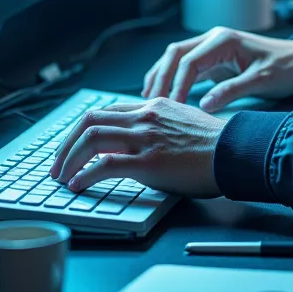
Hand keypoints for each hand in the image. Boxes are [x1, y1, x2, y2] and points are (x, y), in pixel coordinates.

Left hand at [50, 97, 228, 197]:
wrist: (236, 151)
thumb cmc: (216, 144)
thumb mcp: (184, 121)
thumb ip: (160, 125)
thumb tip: (141, 141)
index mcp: (153, 105)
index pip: (105, 111)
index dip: (82, 129)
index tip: (71, 146)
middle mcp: (145, 116)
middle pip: (90, 121)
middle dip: (65, 143)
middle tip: (56, 163)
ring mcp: (145, 137)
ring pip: (91, 138)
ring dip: (68, 159)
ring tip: (61, 176)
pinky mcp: (148, 161)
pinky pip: (105, 164)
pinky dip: (85, 175)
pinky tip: (78, 185)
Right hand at [142, 27, 292, 111]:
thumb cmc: (285, 68)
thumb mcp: (261, 81)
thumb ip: (232, 91)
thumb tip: (203, 106)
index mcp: (224, 41)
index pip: (189, 60)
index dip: (177, 84)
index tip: (171, 106)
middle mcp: (214, 39)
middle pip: (175, 54)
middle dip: (161, 77)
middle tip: (152, 103)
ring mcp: (212, 46)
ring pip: (176, 56)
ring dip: (161, 75)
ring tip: (150, 98)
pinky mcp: (214, 57)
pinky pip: (185, 64)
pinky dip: (172, 76)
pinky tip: (164, 91)